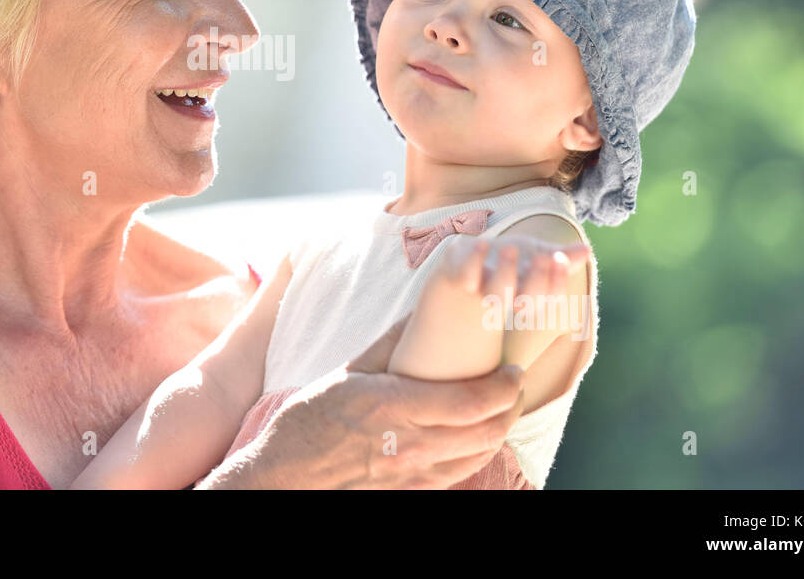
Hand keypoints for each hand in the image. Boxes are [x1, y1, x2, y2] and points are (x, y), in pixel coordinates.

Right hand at [201, 313, 526, 488]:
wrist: (288, 474)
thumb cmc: (311, 419)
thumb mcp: (348, 372)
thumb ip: (390, 344)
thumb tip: (419, 312)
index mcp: (394, 406)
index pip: (472, 401)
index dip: (504, 386)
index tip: (513, 370)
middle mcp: (410, 445)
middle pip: (486, 430)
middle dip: (512, 406)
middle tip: (515, 385)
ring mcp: (413, 473)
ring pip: (479, 454)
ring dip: (500, 429)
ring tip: (502, 407)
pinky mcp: (411, 490)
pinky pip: (460, 473)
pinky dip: (477, 452)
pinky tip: (475, 435)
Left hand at [433, 236, 588, 368]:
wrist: (460, 275)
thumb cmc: (505, 266)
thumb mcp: (533, 257)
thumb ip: (560, 257)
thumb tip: (587, 250)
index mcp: (528, 295)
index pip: (548, 297)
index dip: (557, 282)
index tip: (562, 259)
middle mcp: (507, 297)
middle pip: (526, 300)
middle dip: (537, 279)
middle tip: (545, 256)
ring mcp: (482, 290)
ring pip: (497, 293)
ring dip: (505, 271)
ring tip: (510, 247)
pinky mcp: (459, 278)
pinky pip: (466, 275)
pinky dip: (473, 260)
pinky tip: (482, 242)